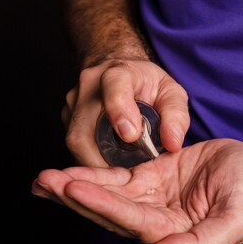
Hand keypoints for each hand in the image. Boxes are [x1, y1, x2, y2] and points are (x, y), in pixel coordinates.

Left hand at [32, 138, 242, 243]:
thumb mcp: (234, 222)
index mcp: (172, 235)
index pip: (130, 221)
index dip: (102, 206)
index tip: (74, 189)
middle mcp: (155, 221)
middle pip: (109, 212)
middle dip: (76, 197)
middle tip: (45, 182)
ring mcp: (150, 200)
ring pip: (106, 195)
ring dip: (75, 187)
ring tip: (44, 179)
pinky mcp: (149, 179)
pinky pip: (116, 178)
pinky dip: (91, 175)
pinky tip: (67, 174)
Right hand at [62, 59, 189, 166]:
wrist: (117, 68)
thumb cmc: (146, 83)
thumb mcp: (170, 93)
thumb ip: (176, 116)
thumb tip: (172, 143)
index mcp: (118, 72)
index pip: (114, 88)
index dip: (119, 112)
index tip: (131, 136)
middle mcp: (88, 85)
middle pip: (85, 129)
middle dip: (104, 159)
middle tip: (128, 175)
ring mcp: (73, 102)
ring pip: (76, 142)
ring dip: (96, 163)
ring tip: (119, 172)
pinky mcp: (66, 118)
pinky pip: (75, 146)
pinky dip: (91, 159)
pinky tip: (108, 165)